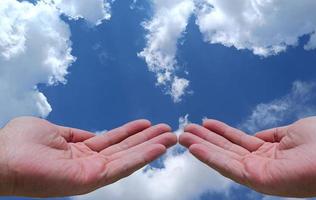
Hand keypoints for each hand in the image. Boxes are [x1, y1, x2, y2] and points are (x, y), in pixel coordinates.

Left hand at [0, 117, 176, 196]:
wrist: (1, 159)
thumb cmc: (18, 144)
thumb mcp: (51, 130)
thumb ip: (73, 133)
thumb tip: (89, 134)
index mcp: (78, 151)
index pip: (111, 141)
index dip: (130, 132)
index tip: (147, 124)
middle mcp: (88, 163)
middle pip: (125, 150)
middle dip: (147, 139)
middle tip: (170, 130)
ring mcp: (91, 173)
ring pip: (129, 159)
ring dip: (151, 148)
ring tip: (171, 137)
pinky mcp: (91, 179)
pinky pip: (122, 167)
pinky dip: (143, 157)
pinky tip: (158, 147)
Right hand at [179, 116, 315, 196]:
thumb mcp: (292, 130)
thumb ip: (272, 134)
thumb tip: (258, 135)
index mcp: (268, 152)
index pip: (238, 141)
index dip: (221, 132)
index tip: (205, 123)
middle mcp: (259, 164)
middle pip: (226, 150)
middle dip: (205, 139)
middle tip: (184, 129)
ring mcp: (257, 172)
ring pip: (222, 158)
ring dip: (201, 147)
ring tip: (182, 136)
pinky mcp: (256, 179)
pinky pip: (227, 166)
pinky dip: (209, 157)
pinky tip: (194, 148)